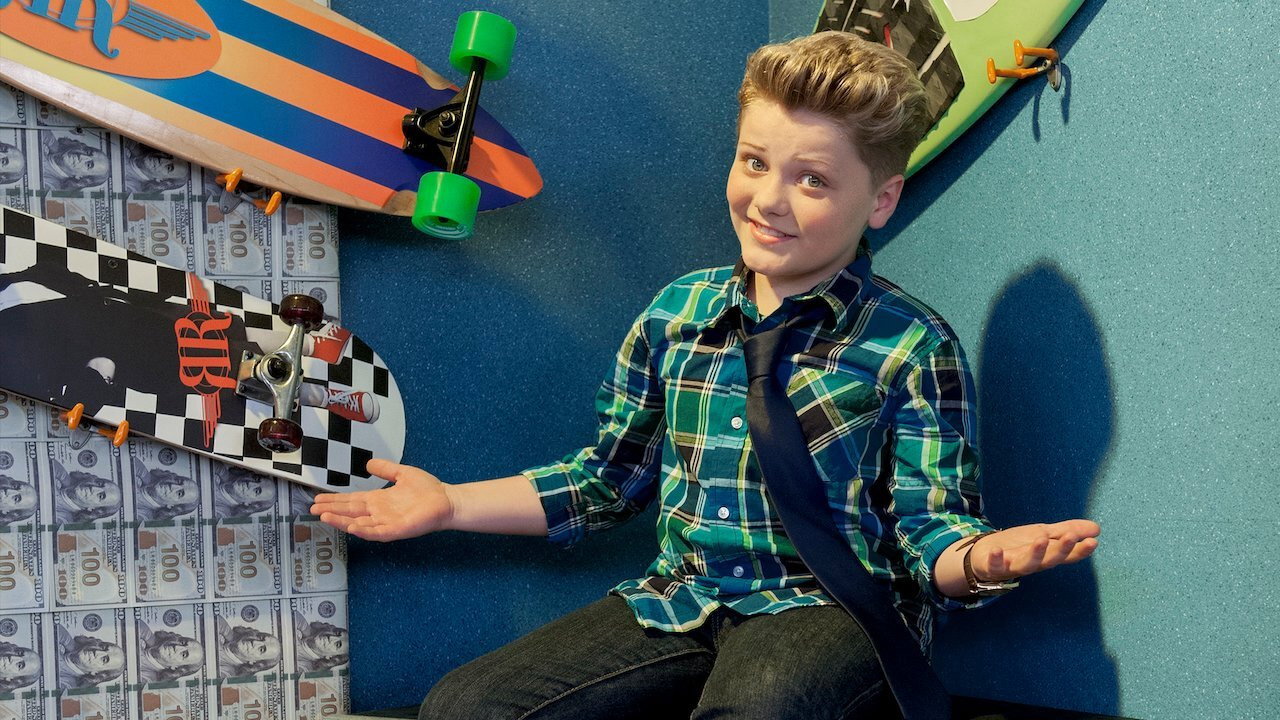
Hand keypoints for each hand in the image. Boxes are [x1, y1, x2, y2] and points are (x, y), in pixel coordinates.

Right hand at [310, 459, 453, 540]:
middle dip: (332, 510)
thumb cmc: (427, 490)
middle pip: (350, 511)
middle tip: (312, 508)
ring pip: (358, 523)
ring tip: (324, 516)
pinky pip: (376, 532)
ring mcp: (386, 523)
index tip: (318, 499)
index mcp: (379, 500)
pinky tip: (351, 526)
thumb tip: (369, 463)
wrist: (446, 500)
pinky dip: (363, 530)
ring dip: (341, 521)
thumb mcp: (402, 473)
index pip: (352, 500)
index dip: (335, 500)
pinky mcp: (397, 530)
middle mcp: (379, 513)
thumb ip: (386, 469)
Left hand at [970, 519, 1099, 581]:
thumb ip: (1068, 531)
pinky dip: (996, 559)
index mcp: (1046, 555)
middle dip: (1061, 550)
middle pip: (1050, 559)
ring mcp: (1013, 566)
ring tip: (1041, 540)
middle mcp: (1033, 563)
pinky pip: (995, 565)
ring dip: (1035, 553)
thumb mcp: (1044, 534)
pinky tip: (998, 551)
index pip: (1067, 555)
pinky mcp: (994, 567)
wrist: (985, 554)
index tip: (1093, 541)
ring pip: (1027, 564)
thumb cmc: (1018, 546)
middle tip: (1071, 537)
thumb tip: (1097, 529)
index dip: (1080, 550)